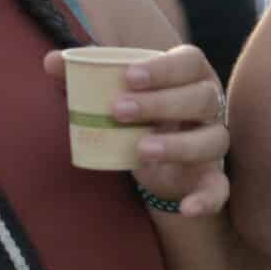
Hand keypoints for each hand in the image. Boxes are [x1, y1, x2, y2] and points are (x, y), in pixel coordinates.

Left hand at [42, 45, 230, 217]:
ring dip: (178, 144)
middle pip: (201, 97)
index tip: (129, 76)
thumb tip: (51, 61)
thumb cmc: (138, 110)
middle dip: (161, 103)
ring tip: (141, 149)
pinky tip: (187, 208)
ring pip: (213, 139)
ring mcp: (214, 140)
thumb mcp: (115, 91)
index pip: (188, 61)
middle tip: (118, 111)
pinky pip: (219, 189)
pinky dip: (207, 199)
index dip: (163, 67)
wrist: (155, 154)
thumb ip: (86, 74)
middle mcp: (209, 103)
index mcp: (190, 73)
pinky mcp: (212, 177)